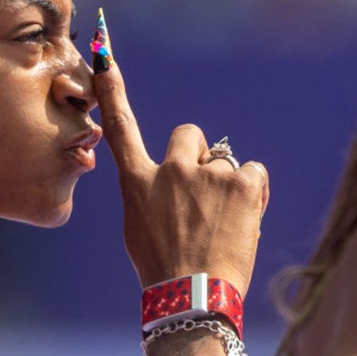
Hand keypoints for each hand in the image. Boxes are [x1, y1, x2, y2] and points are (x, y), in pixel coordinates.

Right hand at [94, 62, 267, 296]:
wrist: (193, 296)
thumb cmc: (162, 268)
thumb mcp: (139, 228)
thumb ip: (150, 194)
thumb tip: (170, 179)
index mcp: (137, 182)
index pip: (121, 127)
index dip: (112, 90)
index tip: (104, 59)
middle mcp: (169, 170)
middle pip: (189, 135)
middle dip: (198, 156)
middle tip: (203, 194)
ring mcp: (206, 175)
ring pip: (224, 163)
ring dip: (227, 187)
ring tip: (222, 225)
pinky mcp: (240, 183)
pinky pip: (252, 172)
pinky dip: (252, 192)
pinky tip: (242, 220)